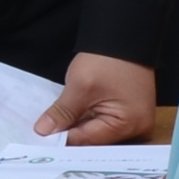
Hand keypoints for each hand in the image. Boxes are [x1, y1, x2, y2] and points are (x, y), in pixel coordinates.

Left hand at [35, 53, 157, 145]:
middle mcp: (137, 129)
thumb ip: (62, 112)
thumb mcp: (80, 86)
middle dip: (69, 135)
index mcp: (129, 125)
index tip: (41, 139)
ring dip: (77, 128)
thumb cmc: (109, 59)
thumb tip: (44, 131)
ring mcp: (134, 122)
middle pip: (94, 141)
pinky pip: (103, 124)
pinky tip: (70, 118)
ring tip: (55, 125)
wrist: (124, 37)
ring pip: (97, 133)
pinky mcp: (128, 114)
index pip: (89, 141)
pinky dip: (87, 121)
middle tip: (44, 133)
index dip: (63, 140)